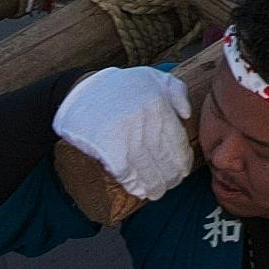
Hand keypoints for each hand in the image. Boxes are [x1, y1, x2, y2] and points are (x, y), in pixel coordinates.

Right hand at [56, 66, 198, 204]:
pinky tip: (137, 189)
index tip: (182, 171)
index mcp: (160, 106)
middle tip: (169, 184)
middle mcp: (147, 123)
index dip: (183, 163)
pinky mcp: (109, 149)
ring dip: (154, 186)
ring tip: (155, 192)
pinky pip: (126, 174)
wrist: (81, 91)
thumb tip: (187, 115)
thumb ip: (177, 91)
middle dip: (170, 178)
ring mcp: (128, 137)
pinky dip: (133, 184)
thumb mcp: (153, 77)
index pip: (179, 144)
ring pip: (148, 171)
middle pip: (166, 161)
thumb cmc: (121, 86)